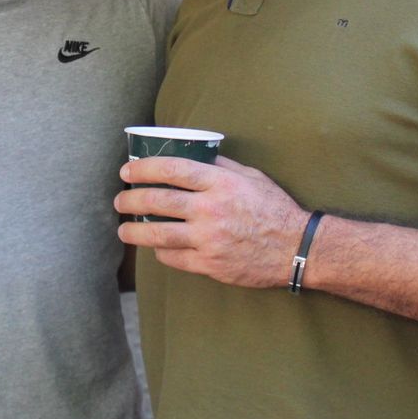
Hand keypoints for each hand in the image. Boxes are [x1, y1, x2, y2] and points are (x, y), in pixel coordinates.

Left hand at [115, 155, 308, 288]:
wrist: (296, 248)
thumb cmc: (274, 209)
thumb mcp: (251, 176)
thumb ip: (220, 166)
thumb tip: (192, 154)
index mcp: (220, 183)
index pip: (171, 169)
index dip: (143, 168)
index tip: (128, 171)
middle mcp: (211, 209)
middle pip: (157, 201)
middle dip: (131, 199)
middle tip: (121, 200)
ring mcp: (209, 239)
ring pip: (158, 234)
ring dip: (134, 231)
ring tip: (124, 229)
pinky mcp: (210, 264)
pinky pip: (173, 258)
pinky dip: (160, 252)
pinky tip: (155, 247)